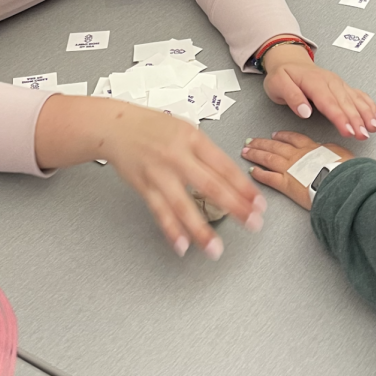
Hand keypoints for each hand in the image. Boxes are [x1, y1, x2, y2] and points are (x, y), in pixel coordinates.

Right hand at [100, 102, 265, 257]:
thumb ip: (206, 152)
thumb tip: (230, 178)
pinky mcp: (145, 186)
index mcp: (194, 139)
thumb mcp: (186, 129)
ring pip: (183, 205)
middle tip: (252, 224)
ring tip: (215, 249)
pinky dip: (171, 230)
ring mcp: (160, 173)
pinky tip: (182, 245)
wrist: (117, 126)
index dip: (244, 187)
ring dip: (201, 230)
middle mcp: (178, 156)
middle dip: (235, 207)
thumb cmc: (153, 126)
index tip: (259, 204)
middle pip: (211, 185)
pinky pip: (160, 212)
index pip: (225, 166)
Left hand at [241, 131, 353, 209]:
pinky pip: (268, 177)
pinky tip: (252, 171)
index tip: (275, 135)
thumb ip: (329, 151)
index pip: (292, 138)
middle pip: (275, 146)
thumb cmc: (344, 170)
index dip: (282, 136)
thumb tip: (327, 150)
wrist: (341, 182)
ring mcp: (289, 168)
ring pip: (268, 158)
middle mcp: (297, 155)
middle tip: (250, 140)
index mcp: (310, 148)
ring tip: (246, 151)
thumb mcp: (340, 153)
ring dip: (255, 154)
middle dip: (261, 143)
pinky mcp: (285, 184)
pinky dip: (258, 173)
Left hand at [261, 41, 375, 138]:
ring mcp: (339, 83)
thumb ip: (291, 97)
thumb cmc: (283, 75)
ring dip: (366, 114)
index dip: (340, 117)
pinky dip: (369, 105)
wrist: (289, 61)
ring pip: (356, 99)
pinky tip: (375, 116)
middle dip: (357, 120)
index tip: (348, 131)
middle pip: (346, 102)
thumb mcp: (277, 84)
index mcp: (314, 81)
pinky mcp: (343, 86)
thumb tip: (305, 111)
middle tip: (363, 135)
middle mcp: (330, 81)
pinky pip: (359, 95)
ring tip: (374, 127)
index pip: (329, 102)